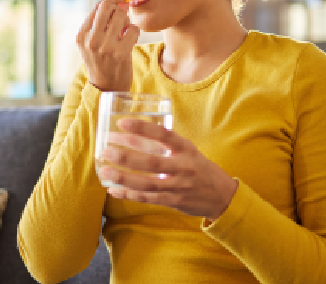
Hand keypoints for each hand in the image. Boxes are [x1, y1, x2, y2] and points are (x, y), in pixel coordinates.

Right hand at [77, 0, 139, 91]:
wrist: (107, 88)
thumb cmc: (102, 61)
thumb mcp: (91, 43)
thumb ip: (100, 23)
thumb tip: (120, 0)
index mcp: (82, 35)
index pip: (98, 7)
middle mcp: (91, 40)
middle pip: (108, 7)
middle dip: (120, 6)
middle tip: (125, 13)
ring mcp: (105, 46)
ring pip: (121, 16)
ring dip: (128, 20)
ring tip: (126, 30)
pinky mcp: (120, 53)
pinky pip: (133, 29)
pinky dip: (135, 31)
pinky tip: (131, 40)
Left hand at [99, 118, 238, 220]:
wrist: (221, 195)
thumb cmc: (198, 167)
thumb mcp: (187, 151)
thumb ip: (164, 144)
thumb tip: (131, 135)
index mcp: (186, 148)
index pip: (164, 135)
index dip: (142, 128)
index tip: (121, 123)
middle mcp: (184, 166)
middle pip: (152, 162)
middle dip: (127, 157)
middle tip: (106, 150)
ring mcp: (179, 186)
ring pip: (147, 183)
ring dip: (124, 178)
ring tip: (105, 171)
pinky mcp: (174, 201)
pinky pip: (148, 198)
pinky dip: (130, 194)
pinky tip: (114, 189)